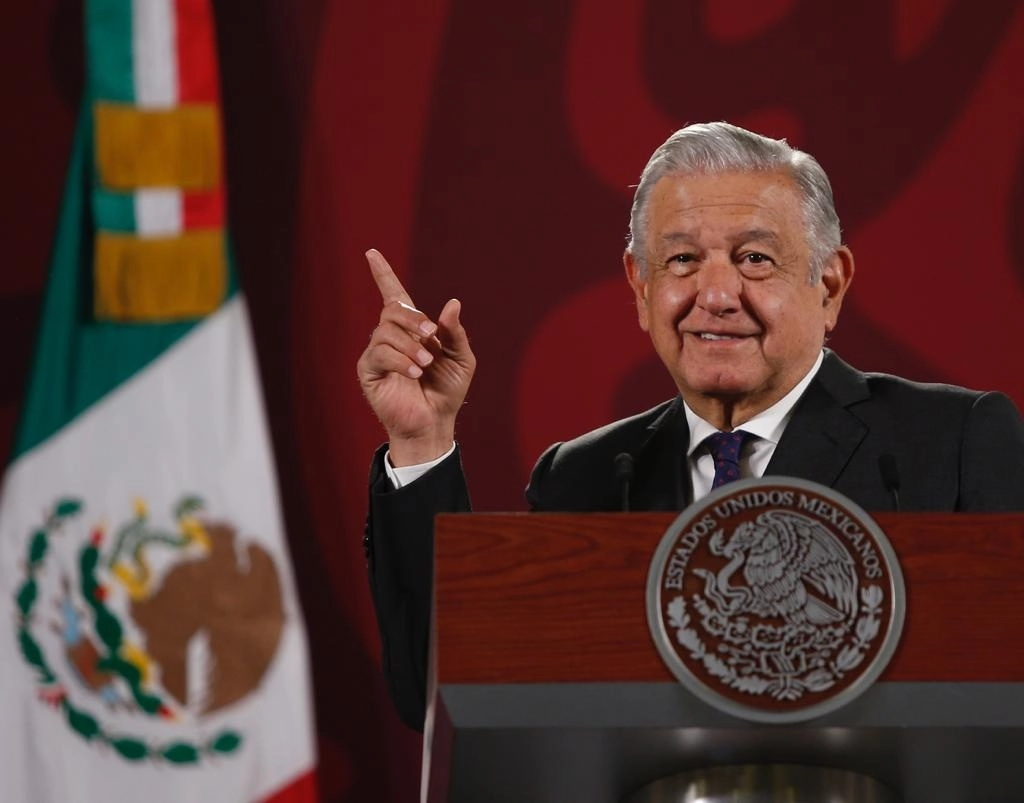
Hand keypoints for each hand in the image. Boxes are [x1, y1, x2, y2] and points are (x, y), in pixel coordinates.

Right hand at [357, 249, 475, 465]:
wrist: (435, 423)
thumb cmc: (447, 391)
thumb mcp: (461, 359)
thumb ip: (455, 333)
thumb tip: (451, 304)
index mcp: (412, 330)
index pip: (394, 295)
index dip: (383, 274)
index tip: (372, 253)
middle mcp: (391, 337)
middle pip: (392, 310)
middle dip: (414, 319)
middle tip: (432, 338)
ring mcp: (378, 354)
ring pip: (385, 331)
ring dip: (410, 345)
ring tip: (425, 365)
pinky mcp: (369, 372)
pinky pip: (379, 353)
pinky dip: (399, 360)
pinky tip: (414, 373)